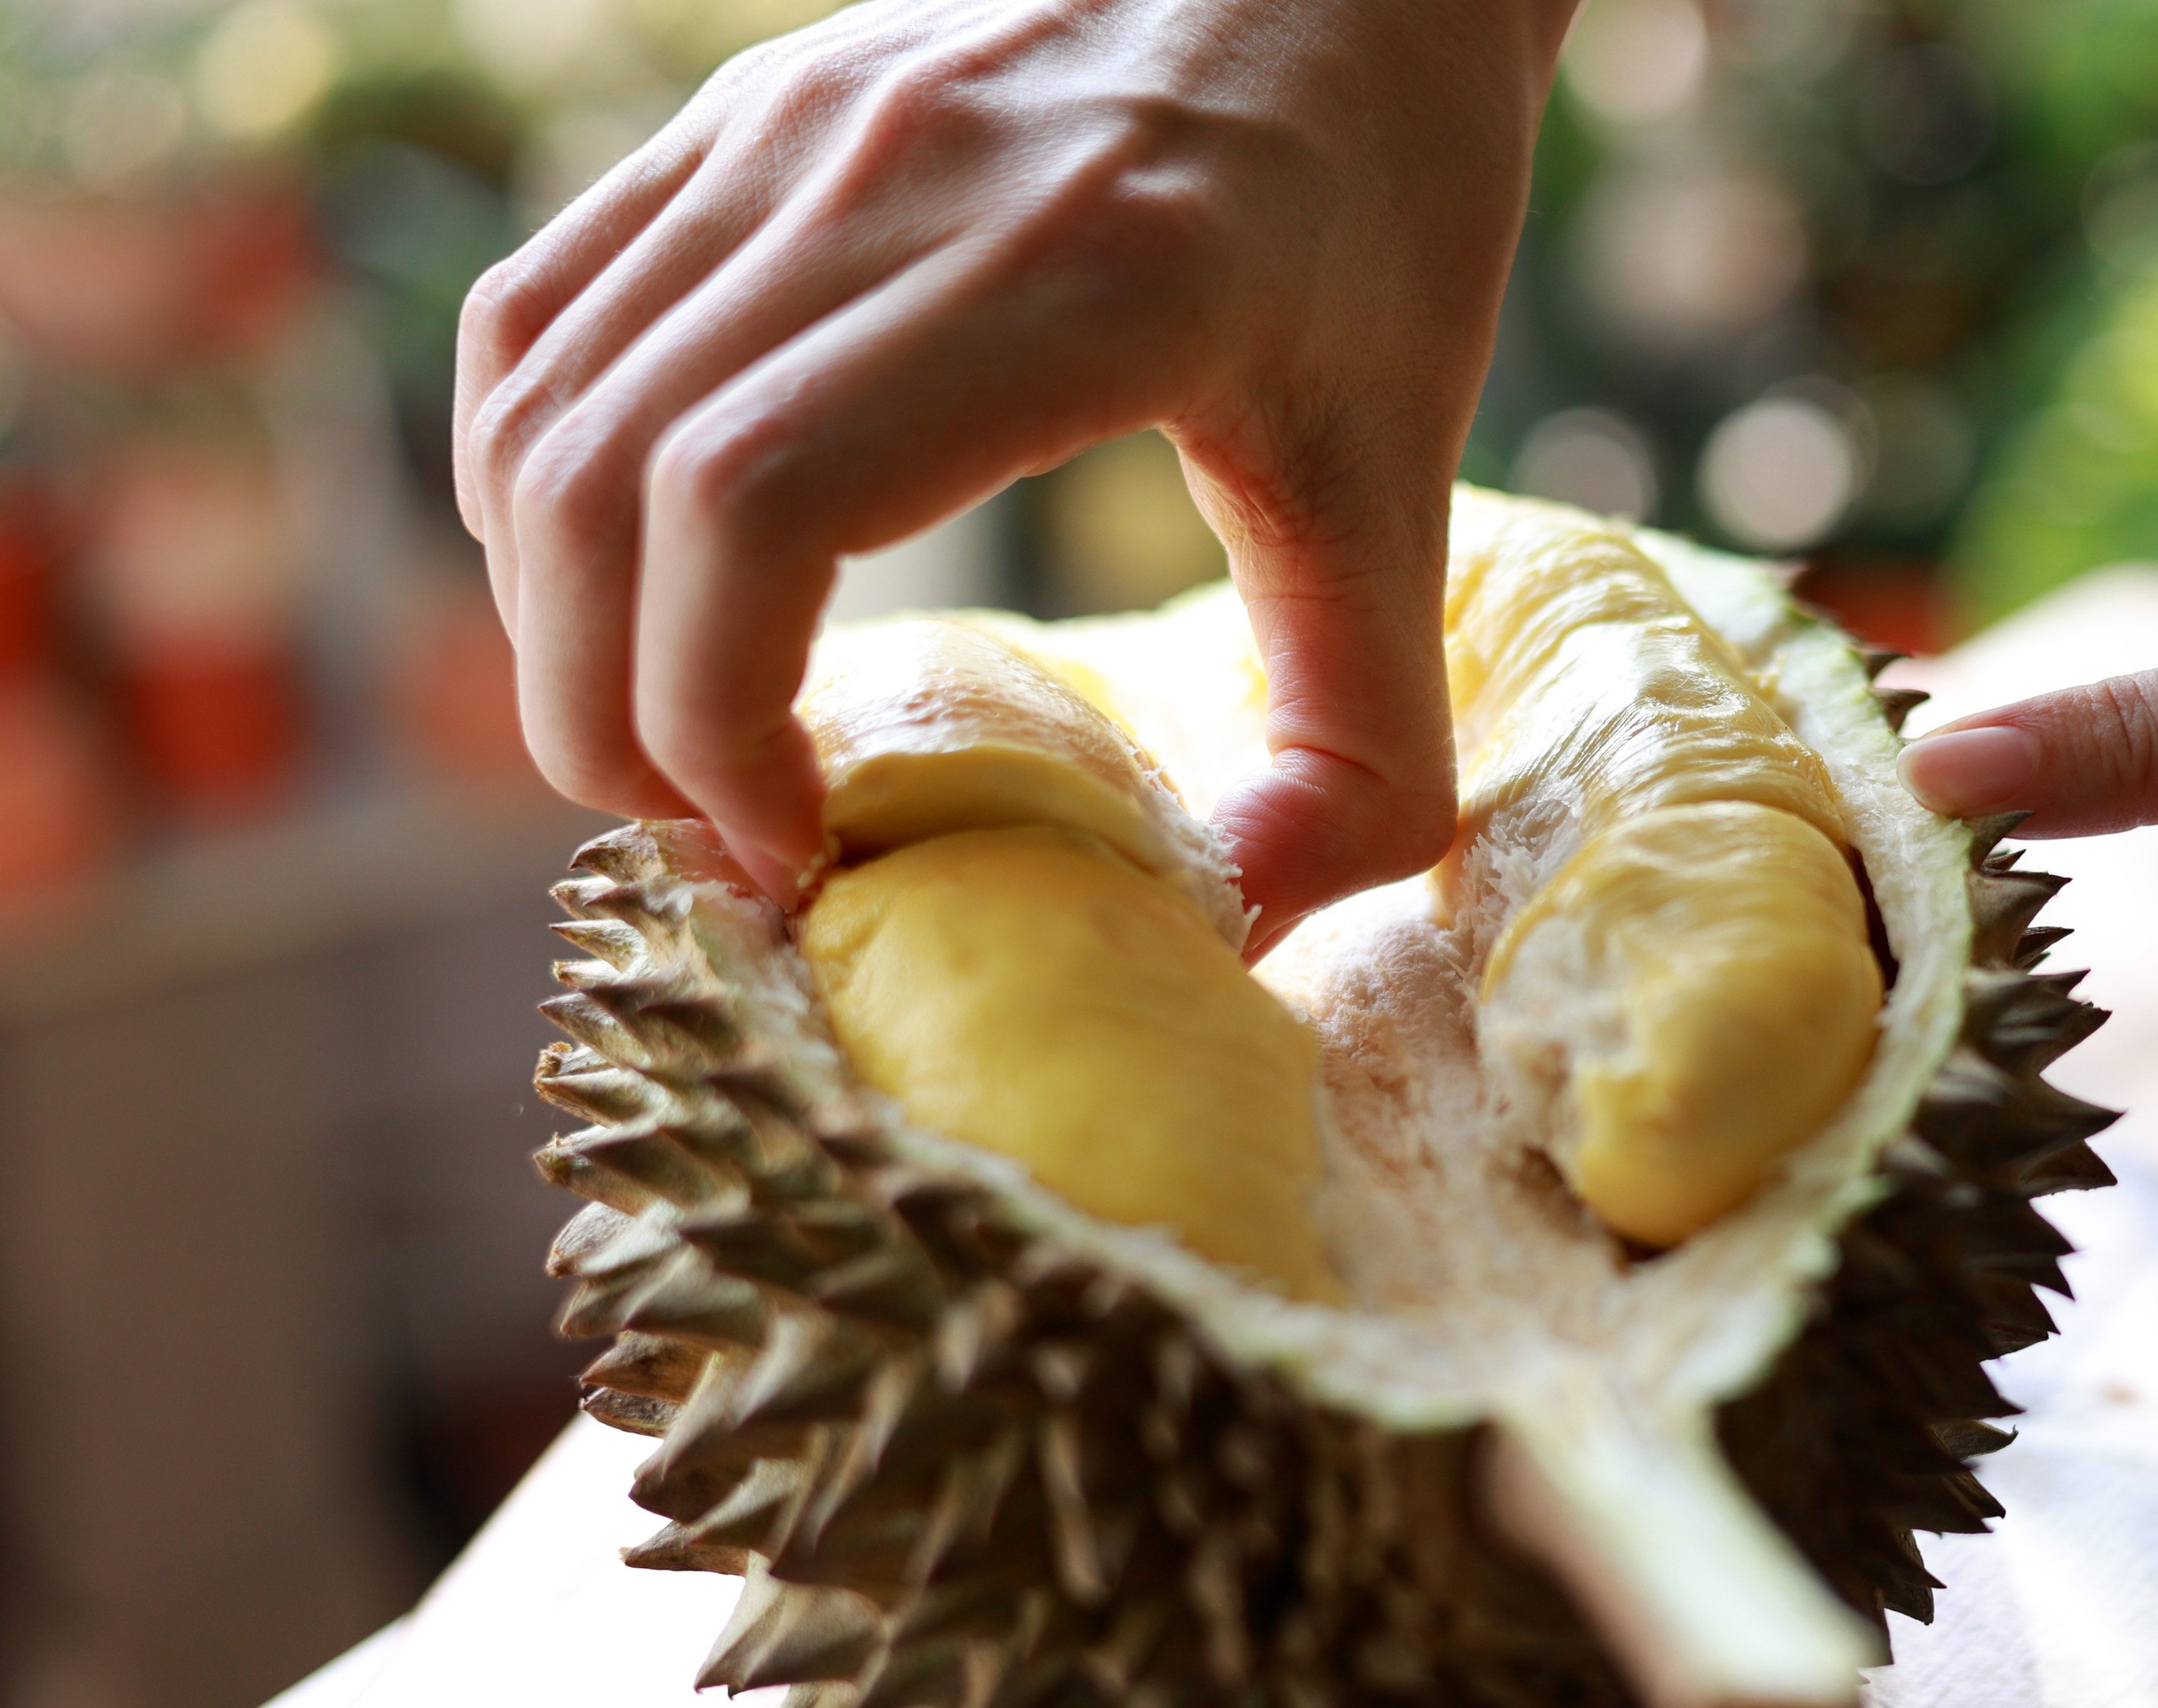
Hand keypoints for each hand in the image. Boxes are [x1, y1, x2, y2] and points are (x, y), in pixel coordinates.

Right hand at [455, 0, 1571, 936]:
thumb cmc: (1383, 208)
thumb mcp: (1409, 479)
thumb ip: (1368, 736)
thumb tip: (1251, 926)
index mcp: (1069, 282)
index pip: (752, 504)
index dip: (715, 719)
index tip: (799, 845)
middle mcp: (889, 181)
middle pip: (601, 485)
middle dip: (613, 721)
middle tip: (719, 841)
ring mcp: (787, 129)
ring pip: (540, 408)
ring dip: (558, 621)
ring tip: (667, 744)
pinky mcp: (742, 112)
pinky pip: (541, 315)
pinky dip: (531, 482)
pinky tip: (622, 589)